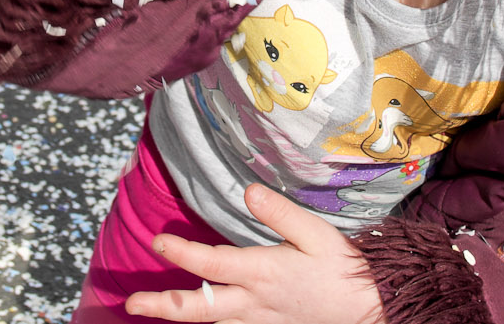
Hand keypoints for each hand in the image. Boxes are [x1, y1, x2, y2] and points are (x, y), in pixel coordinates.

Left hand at [126, 184, 386, 323]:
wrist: (372, 311)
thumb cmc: (345, 270)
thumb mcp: (318, 234)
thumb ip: (280, 214)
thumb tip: (247, 191)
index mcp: (263, 272)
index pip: (212, 263)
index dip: (182, 251)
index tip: (157, 240)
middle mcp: (254, 302)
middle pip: (199, 307)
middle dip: (162, 305)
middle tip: (130, 303)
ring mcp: (259, 322)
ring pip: (212, 322)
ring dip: (181, 316)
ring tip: (152, 307)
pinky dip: (212, 323)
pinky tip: (199, 317)